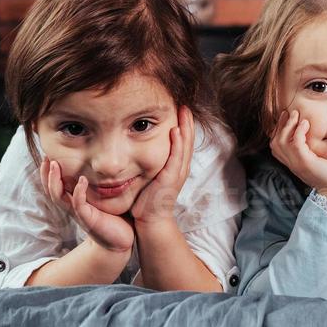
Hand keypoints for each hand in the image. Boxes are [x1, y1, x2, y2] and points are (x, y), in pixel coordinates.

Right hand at [40, 157, 134, 253]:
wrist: (120, 240)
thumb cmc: (112, 217)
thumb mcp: (101, 197)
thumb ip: (98, 183)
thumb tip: (101, 162)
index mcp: (72, 201)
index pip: (53, 186)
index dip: (46, 173)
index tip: (46, 156)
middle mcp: (71, 207)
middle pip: (51, 190)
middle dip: (46, 174)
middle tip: (45, 157)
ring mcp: (79, 213)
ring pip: (58, 197)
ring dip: (55, 180)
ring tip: (55, 165)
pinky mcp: (88, 219)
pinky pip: (78, 205)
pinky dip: (78, 192)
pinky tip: (82, 180)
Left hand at [130, 105, 191, 228]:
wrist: (150, 221)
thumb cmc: (147, 201)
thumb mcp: (151, 177)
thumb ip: (150, 164)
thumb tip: (139, 150)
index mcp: (176, 167)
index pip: (183, 142)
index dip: (184, 125)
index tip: (180, 109)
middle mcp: (180, 168)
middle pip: (188, 140)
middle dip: (187, 122)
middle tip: (185, 105)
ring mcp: (177, 173)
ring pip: (185, 146)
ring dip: (185, 128)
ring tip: (184, 111)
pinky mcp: (171, 179)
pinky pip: (176, 158)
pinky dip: (177, 144)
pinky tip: (176, 131)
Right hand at [271, 107, 326, 204]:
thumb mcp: (318, 161)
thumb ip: (312, 151)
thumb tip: (314, 136)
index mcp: (293, 164)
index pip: (276, 146)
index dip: (277, 130)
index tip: (286, 118)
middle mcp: (291, 164)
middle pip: (274, 142)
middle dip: (280, 125)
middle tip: (289, 112)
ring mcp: (297, 164)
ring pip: (281, 141)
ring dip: (288, 125)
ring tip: (296, 114)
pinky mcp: (305, 163)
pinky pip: (296, 143)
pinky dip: (299, 131)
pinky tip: (306, 124)